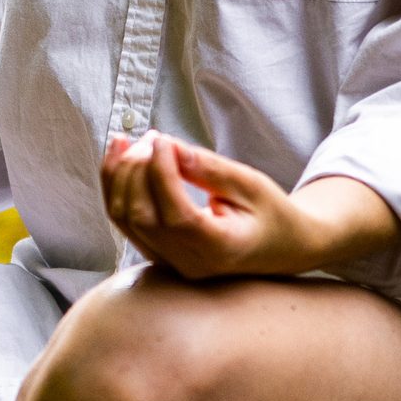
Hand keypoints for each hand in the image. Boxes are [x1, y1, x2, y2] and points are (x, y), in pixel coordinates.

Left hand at [100, 131, 377, 279]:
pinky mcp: (159, 253)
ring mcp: (171, 263)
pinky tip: (121, 157)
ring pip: (125, 220)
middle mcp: (190, 263)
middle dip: (137, 169)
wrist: (283, 247)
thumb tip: (169, 148)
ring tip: (131, 141)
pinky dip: (117, 188)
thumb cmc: (273, 214)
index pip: (175, 214)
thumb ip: (210, 169)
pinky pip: (125, 222)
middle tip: (152, 137)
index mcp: (220, 249)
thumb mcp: (252, 185)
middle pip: (142, 216)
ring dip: (120, 176)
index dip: (161, 173)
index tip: (162, 139)